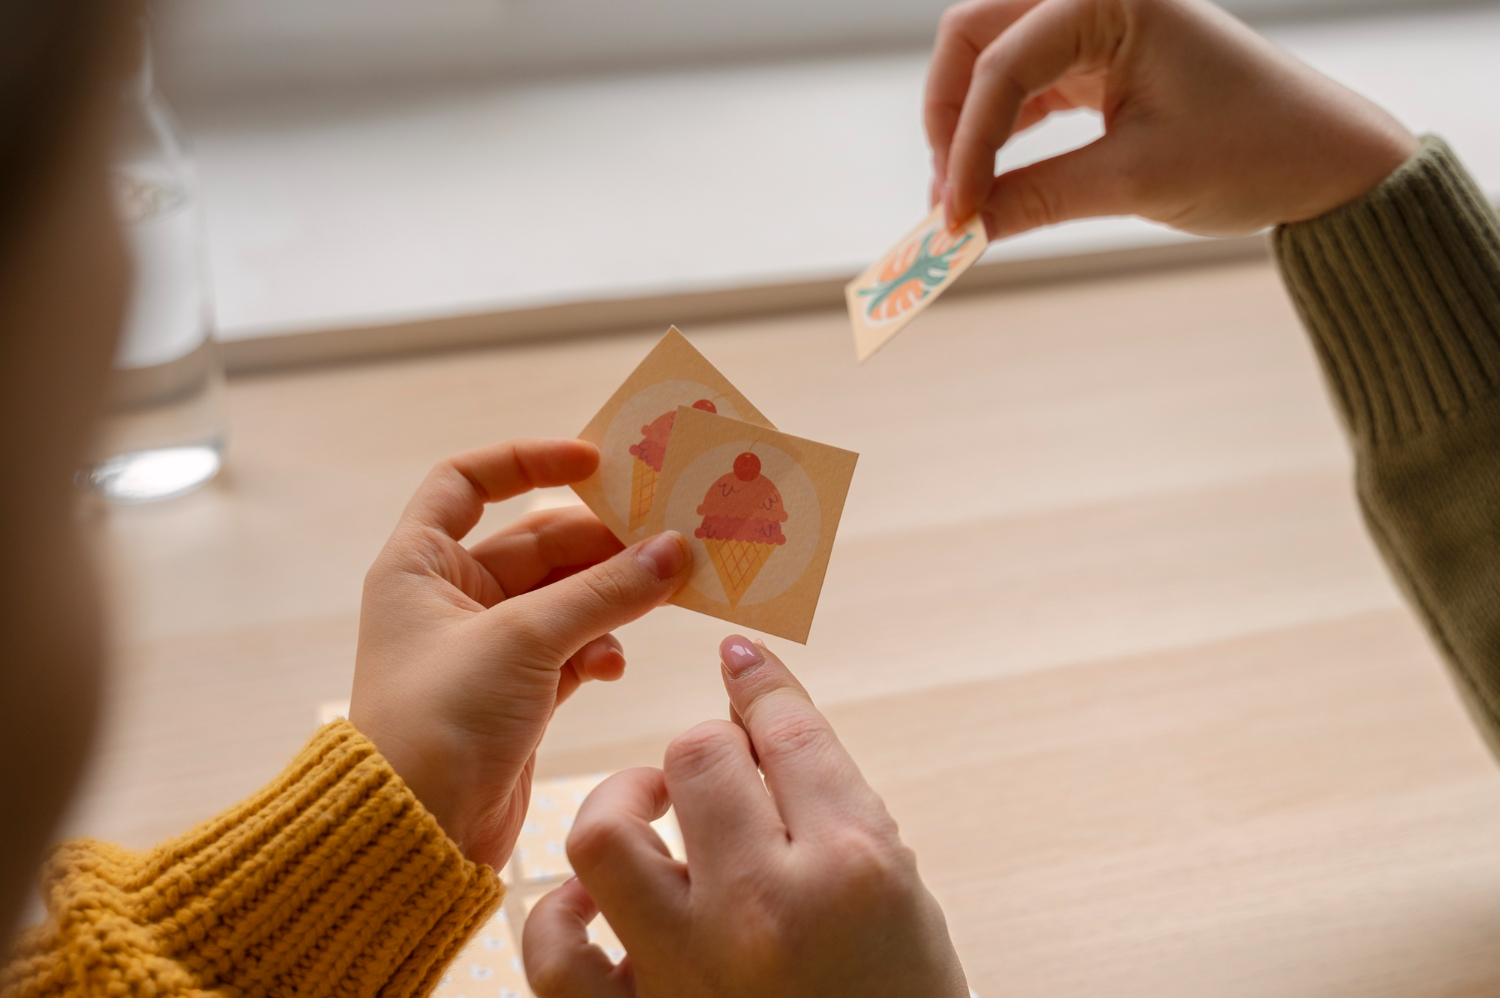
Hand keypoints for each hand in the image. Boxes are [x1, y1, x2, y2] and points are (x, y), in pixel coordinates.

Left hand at [348, 439, 690, 867]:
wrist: (416, 834)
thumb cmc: (440, 720)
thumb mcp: (525, 639)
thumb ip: (605, 590)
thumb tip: (675, 547)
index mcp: (419, 564)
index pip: (467, 482)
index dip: (528, 461)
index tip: (596, 463)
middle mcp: (449, 598)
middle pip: (536, 542)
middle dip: (600, 541)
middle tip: (666, 536)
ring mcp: (486, 648)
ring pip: (564, 598)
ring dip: (612, 595)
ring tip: (664, 593)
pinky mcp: (517, 695)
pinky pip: (572, 649)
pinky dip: (601, 648)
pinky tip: (618, 662)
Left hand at [523, 636, 967, 997]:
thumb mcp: (907, 900)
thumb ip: (840, 809)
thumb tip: (767, 724)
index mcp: (850, 870)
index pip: (787, 732)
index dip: (761, 685)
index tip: (740, 663)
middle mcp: (762, 910)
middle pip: (698, 757)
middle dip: (710, 747)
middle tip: (723, 770)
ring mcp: (685, 975)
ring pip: (605, 832)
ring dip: (624, 799)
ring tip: (651, 805)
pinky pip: (554, 952)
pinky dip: (563, 914)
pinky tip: (595, 901)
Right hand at [926, 0, 1418, 238]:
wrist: (1326, 163)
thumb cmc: (1256, 152)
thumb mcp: (1137, 182)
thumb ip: (1035, 200)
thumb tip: (958, 232)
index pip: (1004, 65)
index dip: (967, 146)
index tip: (952, 217)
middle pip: (975, 35)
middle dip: (950, 116)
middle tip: (947, 195)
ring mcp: (1095, 26)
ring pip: (989, 59)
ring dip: (967, 126)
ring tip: (965, 200)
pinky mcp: (1097, 63)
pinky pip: (1022, 89)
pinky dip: (998, 136)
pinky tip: (991, 184)